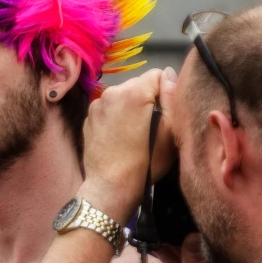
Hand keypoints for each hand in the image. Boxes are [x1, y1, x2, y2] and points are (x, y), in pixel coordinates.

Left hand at [80, 67, 177, 222]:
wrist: (110, 187)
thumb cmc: (145, 164)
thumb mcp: (170, 134)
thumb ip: (172, 99)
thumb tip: (170, 75)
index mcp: (134, 92)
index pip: (159, 75)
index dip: (166, 93)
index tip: (165, 114)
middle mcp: (112, 91)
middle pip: (139, 83)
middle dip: (148, 98)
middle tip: (152, 125)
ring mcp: (97, 104)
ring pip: (124, 95)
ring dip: (132, 106)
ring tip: (135, 132)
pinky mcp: (89, 117)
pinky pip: (110, 107)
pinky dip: (117, 115)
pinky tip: (120, 136)